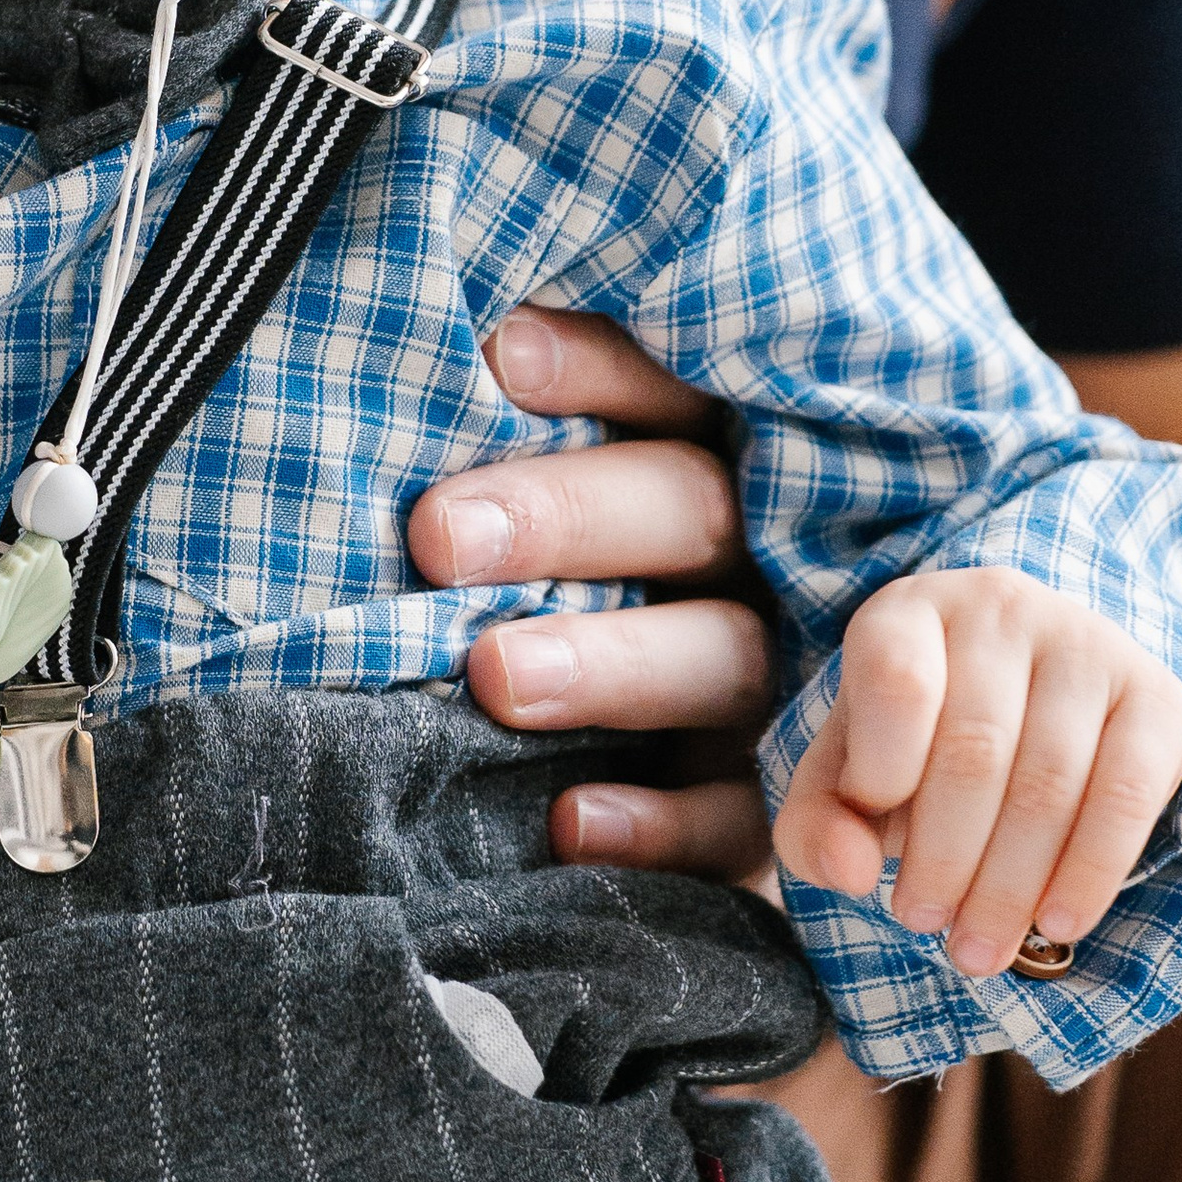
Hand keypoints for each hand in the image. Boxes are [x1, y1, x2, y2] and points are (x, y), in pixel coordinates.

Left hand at [408, 308, 774, 878]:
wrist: (640, 803)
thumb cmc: (525, 607)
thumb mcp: (527, 525)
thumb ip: (494, 470)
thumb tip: (410, 370)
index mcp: (709, 465)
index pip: (670, 396)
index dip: (601, 372)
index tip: (500, 356)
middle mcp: (753, 567)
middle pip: (692, 514)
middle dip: (568, 518)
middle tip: (439, 536)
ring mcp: (770, 687)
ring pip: (723, 657)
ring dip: (608, 663)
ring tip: (493, 674)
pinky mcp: (764, 808)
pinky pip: (736, 822)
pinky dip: (658, 825)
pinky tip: (570, 820)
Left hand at [775, 568, 1181, 979]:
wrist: (1027, 688)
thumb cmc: (913, 741)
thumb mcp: (843, 774)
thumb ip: (816, 825)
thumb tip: (850, 874)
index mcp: (909, 612)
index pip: (895, 680)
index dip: (880, 771)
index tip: (870, 841)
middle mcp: (1002, 610)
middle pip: (975, 749)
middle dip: (944, 859)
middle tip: (924, 925)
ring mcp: (1088, 645)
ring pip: (1051, 780)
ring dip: (1010, 884)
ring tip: (977, 948)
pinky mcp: (1155, 694)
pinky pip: (1129, 792)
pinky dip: (1091, 870)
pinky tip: (1058, 923)